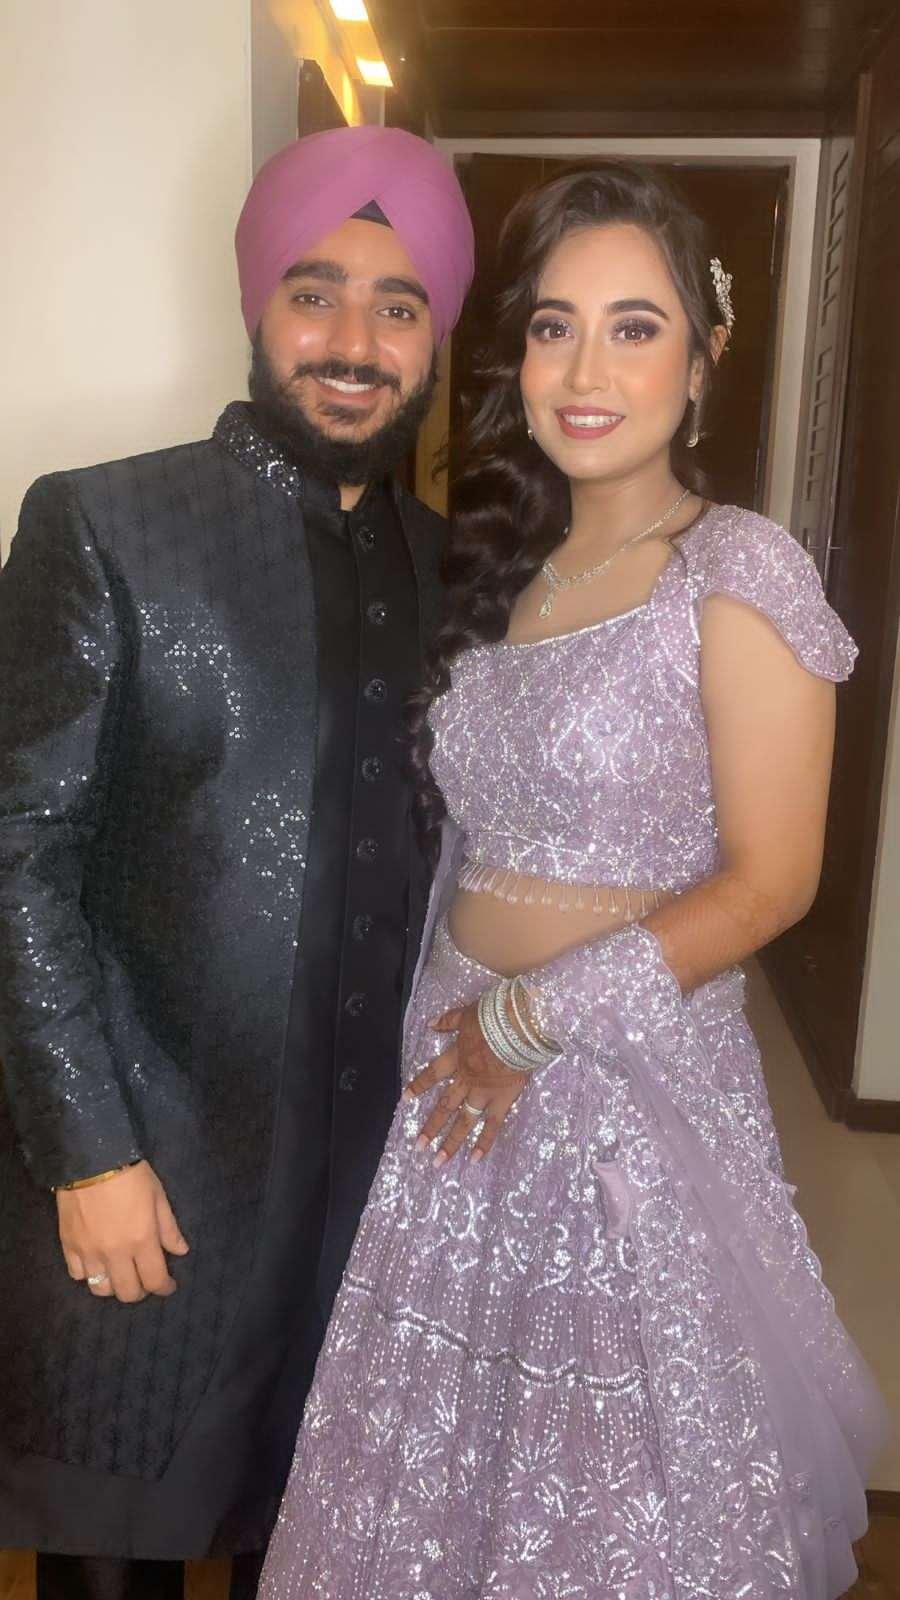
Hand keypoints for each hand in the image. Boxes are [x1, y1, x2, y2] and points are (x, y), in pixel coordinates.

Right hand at [57, 1160, 188, 1302]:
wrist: (92, 1159)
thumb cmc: (131, 1175)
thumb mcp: (158, 1197)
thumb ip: (169, 1229)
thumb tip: (181, 1251)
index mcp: (142, 1240)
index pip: (155, 1280)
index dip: (164, 1288)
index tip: (168, 1286)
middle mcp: (115, 1253)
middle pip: (128, 1293)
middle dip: (141, 1291)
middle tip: (145, 1279)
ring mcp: (89, 1252)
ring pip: (101, 1290)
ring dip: (114, 1286)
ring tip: (120, 1273)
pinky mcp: (68, 1246)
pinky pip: (77, 1275)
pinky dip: (89, 1274)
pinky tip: (96, 1263)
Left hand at [403, 999, 528, 1167]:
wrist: (518, 1027)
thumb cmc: (494, 1017)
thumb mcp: (466, 1014)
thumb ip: (448, 1021)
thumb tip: (430, 1024)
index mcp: (457, 1058)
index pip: (432, 1074)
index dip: (419, 1085)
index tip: (406, 1099)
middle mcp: (466, 1080)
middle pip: (445, 1106)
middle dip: (431, 1126)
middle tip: (418, 1146)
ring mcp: (483, 1093)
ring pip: (464, 1121)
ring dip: (450, 1142)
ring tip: (438, 1161)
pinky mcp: (502, 1100)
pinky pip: (492, 1126)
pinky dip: (484, 1142)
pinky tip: (474, 1159)